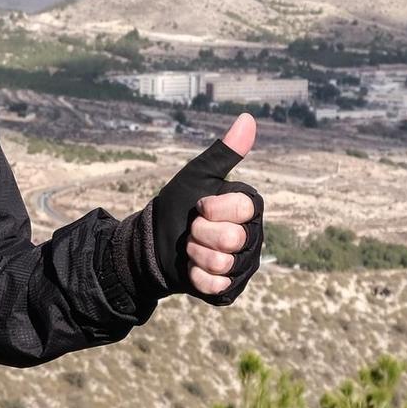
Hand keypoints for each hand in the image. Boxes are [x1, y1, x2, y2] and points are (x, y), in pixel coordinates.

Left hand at [186, 114, 258, 298]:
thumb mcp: (197, 176)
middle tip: (193, 230)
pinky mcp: (231, 289)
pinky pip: (217, 287)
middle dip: (201, 233)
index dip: (214, 209)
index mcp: (250, 209)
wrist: (152, 245)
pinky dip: (196, 277)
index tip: (199, 206)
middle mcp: (254, 238)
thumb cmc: (178, 207)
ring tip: (191, 249)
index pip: (243, 210)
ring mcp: (244, 266)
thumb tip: (248, 118)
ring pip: (223, 264)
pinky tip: (191, 270)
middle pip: (232, 239)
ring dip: (195, 256)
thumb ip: (225, 152)